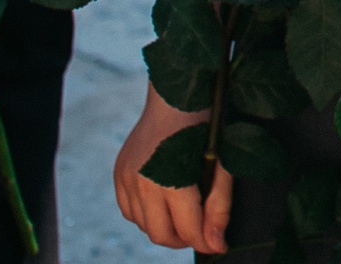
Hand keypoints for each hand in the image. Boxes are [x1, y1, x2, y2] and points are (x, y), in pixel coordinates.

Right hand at [114, 85, 231, 251]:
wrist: (176, 95)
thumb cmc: (205, 127)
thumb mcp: (221, 164)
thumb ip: (219, 206)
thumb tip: (215, 245)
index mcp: (171, 178)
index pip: (187, 230)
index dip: (206, 241)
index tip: (217, 245)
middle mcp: (143, 182)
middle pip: (161, 235)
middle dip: (184, 239)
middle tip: (201, 230)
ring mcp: (126, 178)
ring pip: (144, 226)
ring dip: (165, 227)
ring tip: (184, 211)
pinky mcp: (119, 174)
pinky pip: (129, 211)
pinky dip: (146, 215)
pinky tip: (163, 200)